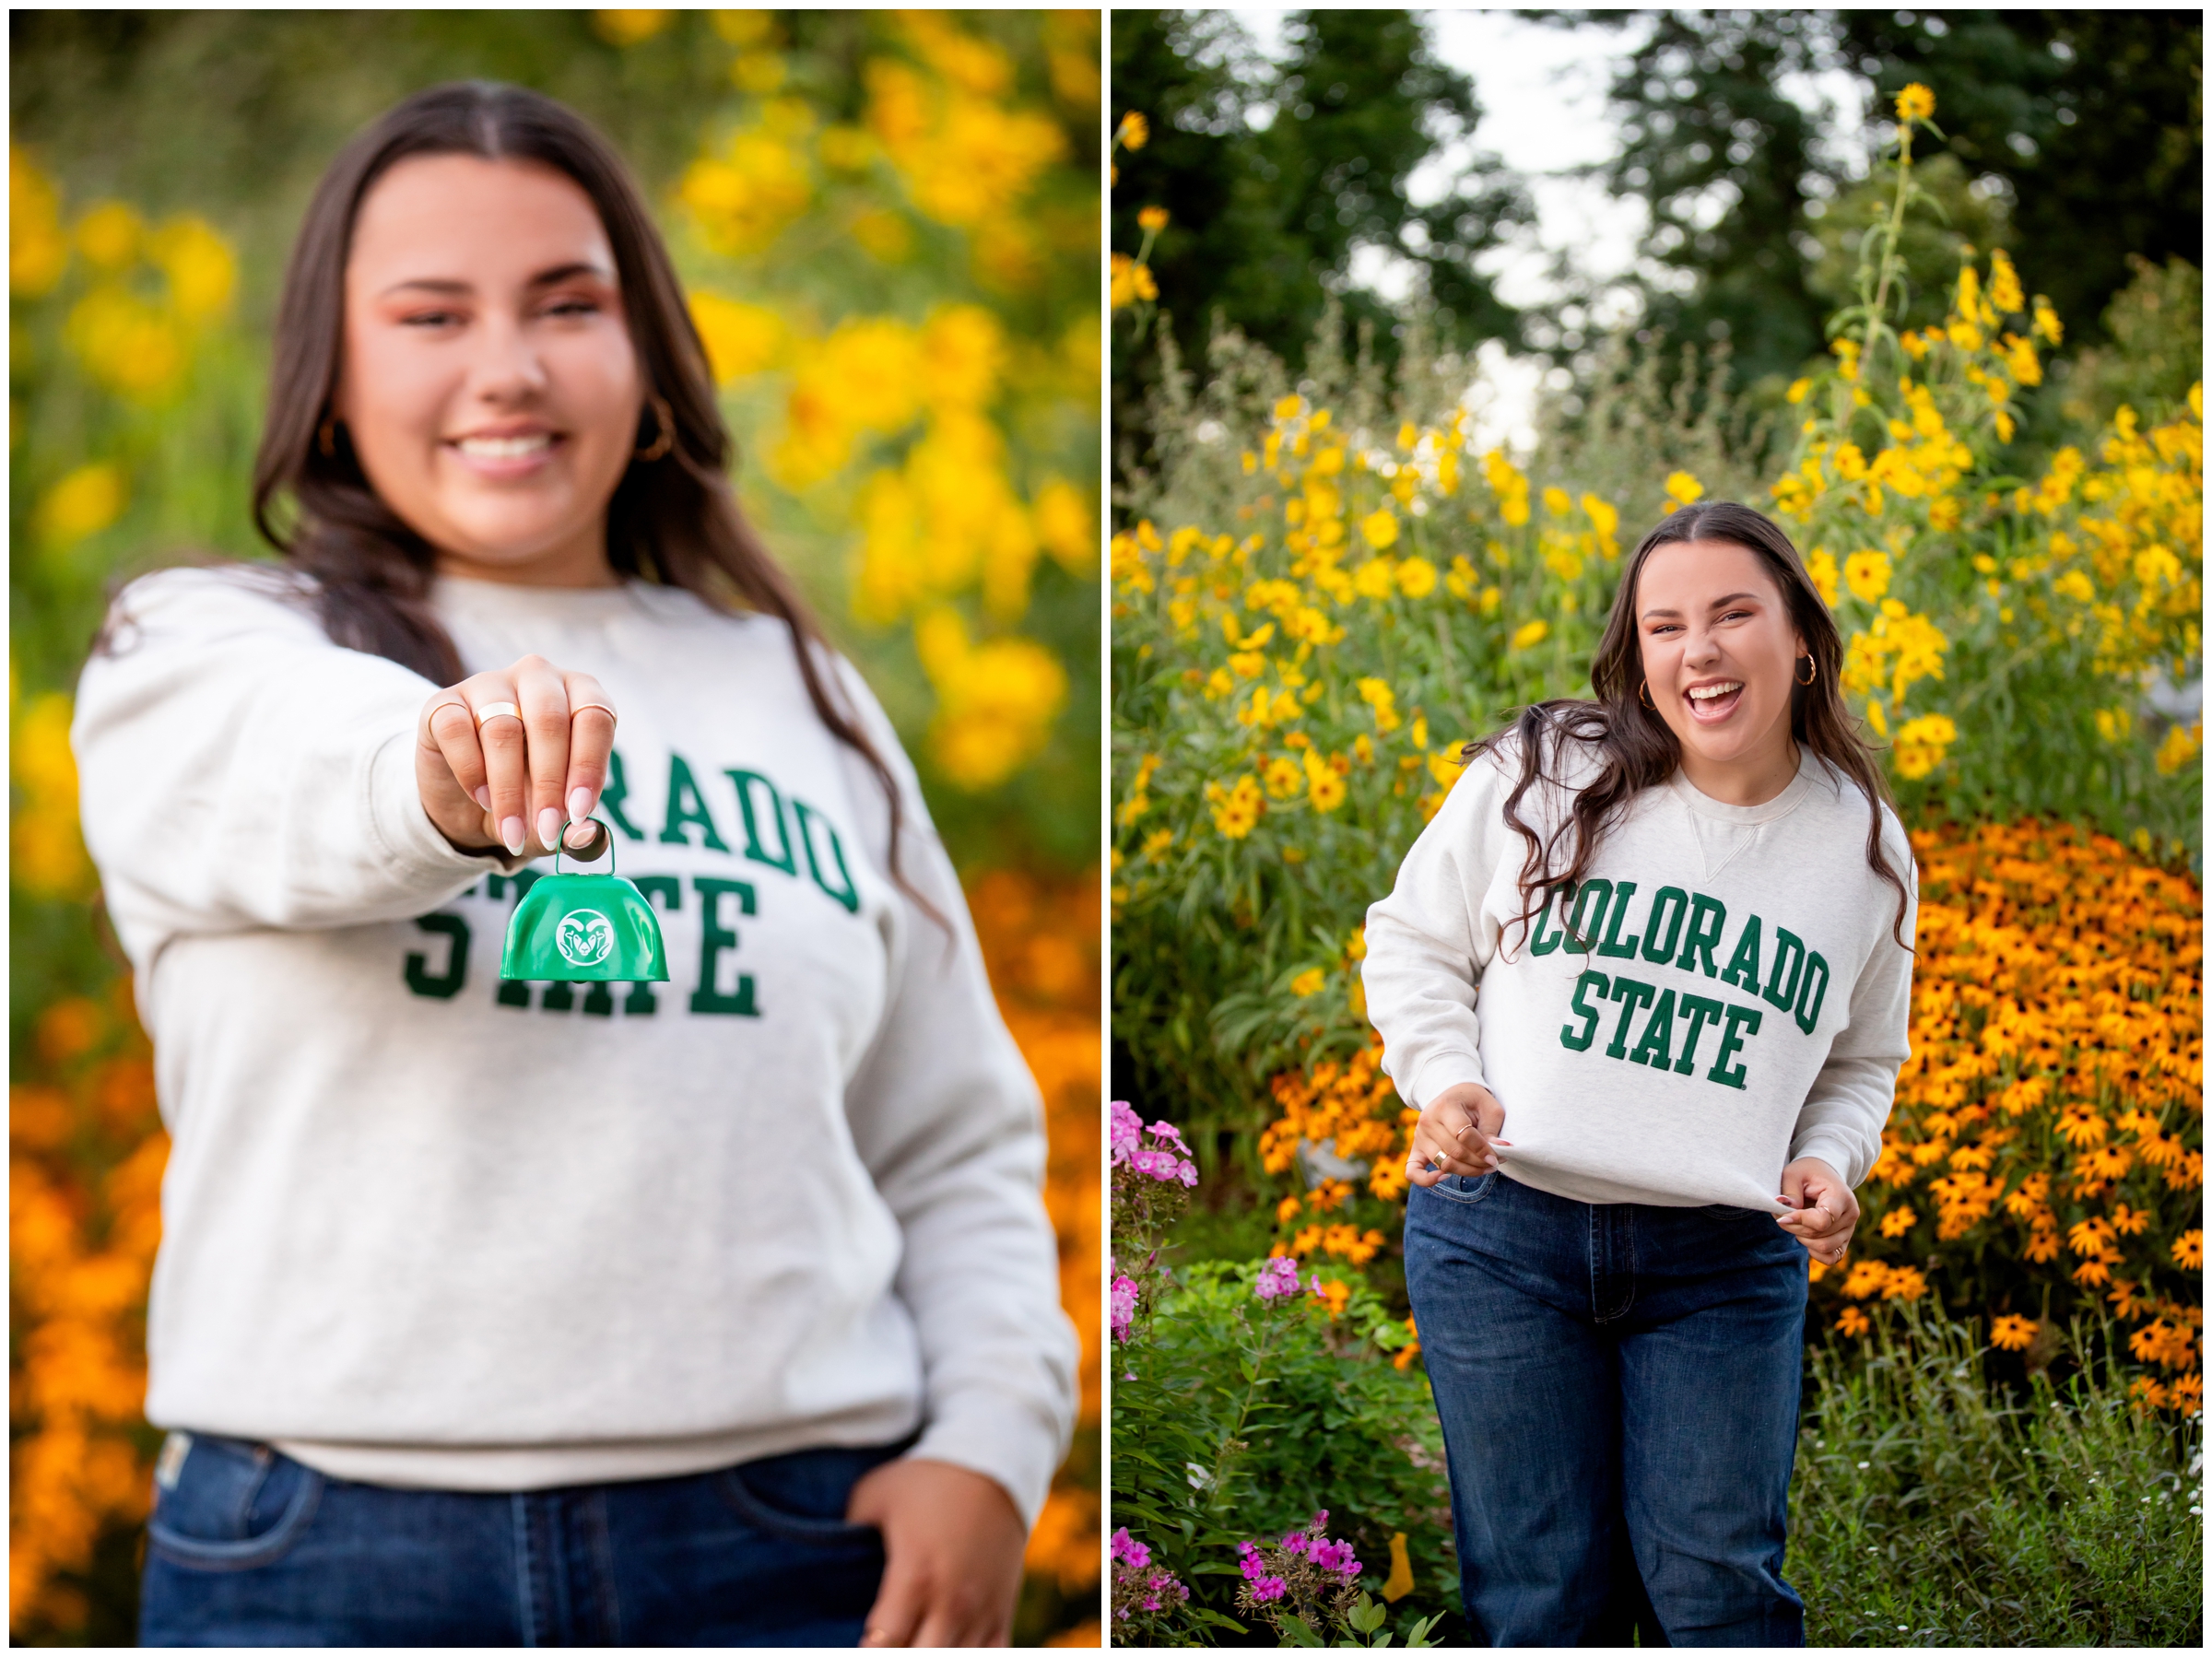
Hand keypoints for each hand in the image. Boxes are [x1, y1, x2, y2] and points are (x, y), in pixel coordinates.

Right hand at [417, 655, 614, 856]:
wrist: (468, 803)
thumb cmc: (529, 796)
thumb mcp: (556, 816)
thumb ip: (575, 826)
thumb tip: (585, 836)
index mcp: (580, 693)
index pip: (594, 718)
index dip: (589, 766)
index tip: (578, 813)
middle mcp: (537, 677)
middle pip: (549, 720)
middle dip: (549, 783)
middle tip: (545, 830)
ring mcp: (489, 684)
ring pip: (503, 728)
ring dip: (508, 789)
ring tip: (511, 828)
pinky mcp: (444, 702)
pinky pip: (457, 729)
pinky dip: (471, 771)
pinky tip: (481, 797)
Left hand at [848, 1458, 1025, 1646]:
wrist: (992, 1462)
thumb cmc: (927, 1479)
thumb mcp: (875, 1494)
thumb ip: (848, 1532)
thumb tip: (828, 1557)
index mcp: (915, 1576)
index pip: (883, 1644)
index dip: (867, 1650)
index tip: (861, 1640)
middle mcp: (951, 1601)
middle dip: (900, 1655)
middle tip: (890, 1639)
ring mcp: (982, 1609)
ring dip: (932, 1652)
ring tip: (916, 1637)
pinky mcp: (1004, 1609)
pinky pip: (994, 1656)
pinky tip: (950, 1644)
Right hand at [1405, 1082, 1510, 1187]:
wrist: (1453, 1095)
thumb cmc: (1474, 1102)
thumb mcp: (1489, 1108)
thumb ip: (1492, 1130)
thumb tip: (1500, 1150)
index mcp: (1445, 1107)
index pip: (1464, 1135)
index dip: (1483, 1150)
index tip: (1498, 1158)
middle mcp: (1427, 1121)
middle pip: (1455, 1152)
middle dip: (1479, 1162)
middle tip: (1495, 1163)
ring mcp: (1419, 1136)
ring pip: (1444, 1164)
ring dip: (1467, 1171)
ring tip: (1484, 1168)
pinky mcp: (1416, 1149)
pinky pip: (1413, 1171)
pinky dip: (1426, 1180)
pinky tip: (1445, 1178)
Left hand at [1776, 1157, 1858, 1263]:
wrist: (1824, 1173)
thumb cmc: (1807, 1172)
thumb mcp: (1793, 1173)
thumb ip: (1789, 1191)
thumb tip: (1785, 1209)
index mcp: (1840, 1196)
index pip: (1823, 1220)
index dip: (1800, 1221)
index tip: (1782, 1216)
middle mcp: (1850, 1215)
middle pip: (1819, 1235)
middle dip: (1794, 1228)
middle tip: (1782, 1215)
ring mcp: (1850, 1229)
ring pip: (1824, 1247)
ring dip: (1802, 1238)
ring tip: (1794, 1223)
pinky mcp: (1845, 1239)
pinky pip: (1832, 1257)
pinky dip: (1815, 1252)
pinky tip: (1805, 1237)